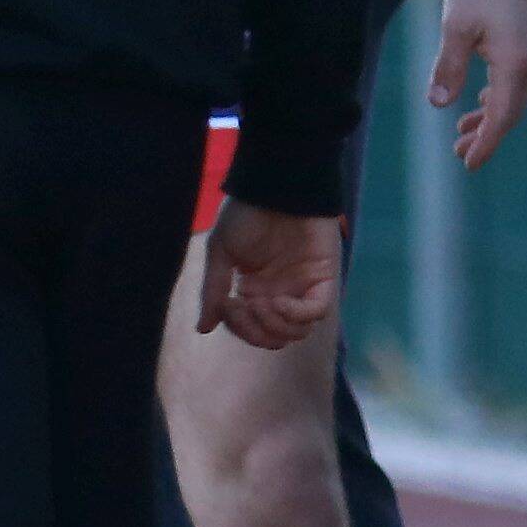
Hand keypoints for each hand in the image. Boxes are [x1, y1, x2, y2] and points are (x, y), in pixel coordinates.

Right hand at [199, 196, 345, 349]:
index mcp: (254, 290)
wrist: (275, 189)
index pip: (249, 328)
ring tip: (263, 302)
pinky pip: (316, 311)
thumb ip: (213, 291)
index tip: (228, 305)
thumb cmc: (245, 215)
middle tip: (246, 307)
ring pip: (297, 331)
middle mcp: (279, 294)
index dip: (239, 327)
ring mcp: (303, 288)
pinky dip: (297, 314)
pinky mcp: (324, 280)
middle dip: (257, 332)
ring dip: (275, 325)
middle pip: (275, 337)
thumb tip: (203, 329)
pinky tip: (279, 302)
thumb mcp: (219, 253)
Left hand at [428, 0, 526, 169]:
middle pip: (510, 110)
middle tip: (458, 153)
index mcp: (517, 64)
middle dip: (485, 134)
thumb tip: (438, 104)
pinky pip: (516, 78)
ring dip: (489, 114)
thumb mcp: (455, 27)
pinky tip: (478, 99)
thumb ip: (448, 67)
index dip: (485, 142)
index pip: (502, 116)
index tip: (467, 164)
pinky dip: (497, 94)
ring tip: (462, 131)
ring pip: (513, 94)